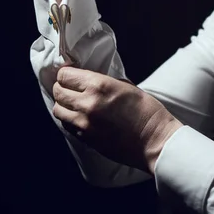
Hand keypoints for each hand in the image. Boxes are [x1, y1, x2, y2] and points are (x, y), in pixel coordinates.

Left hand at [52, 67, 183, 173]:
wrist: (155, 141)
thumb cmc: (147, 112)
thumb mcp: (126, 86)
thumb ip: (104, 81)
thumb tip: (88, 80)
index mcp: (99, 86)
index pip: (65, 75)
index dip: (66, 73)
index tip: (70, 73)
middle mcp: (87, 104)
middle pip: (58, 91)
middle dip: (62, 87)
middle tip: (70, 87)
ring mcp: (84, 123)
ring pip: (58, 110)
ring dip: (64, 104)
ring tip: (73, 103)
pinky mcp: (85, 139)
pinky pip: (67, 125)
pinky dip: (69, 119)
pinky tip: (80, 117)